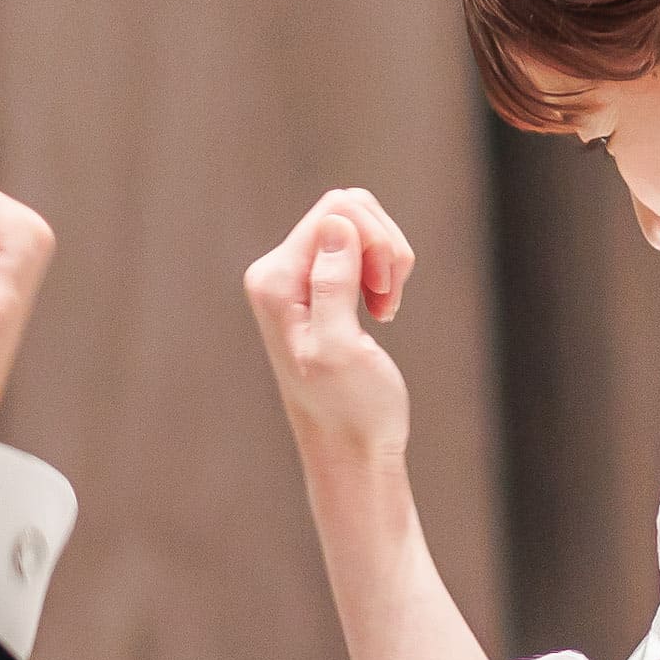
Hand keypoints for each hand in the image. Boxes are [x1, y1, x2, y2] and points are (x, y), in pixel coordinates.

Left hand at [242, 188, 416, 475]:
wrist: (350, 449)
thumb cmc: (350, 408)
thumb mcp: (340, 348)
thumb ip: (332, 284)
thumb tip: (336, 222)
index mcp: (272, 280)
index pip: (336, 211)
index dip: (375, 244)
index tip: (381, 295)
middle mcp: (277, 271)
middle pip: (349, 210)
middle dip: (384, 249)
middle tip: (385, 302)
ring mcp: (297, 278)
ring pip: (360, 226)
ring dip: (387, 263)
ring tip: (384, 308)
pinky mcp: (321, 287)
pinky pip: (361, 247)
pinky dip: (384, 271)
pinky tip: (380, 309)